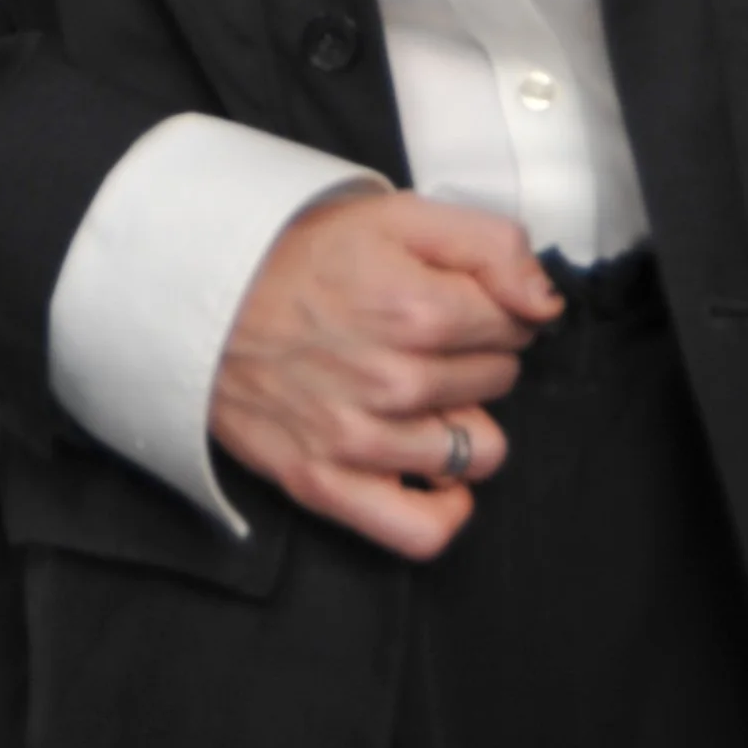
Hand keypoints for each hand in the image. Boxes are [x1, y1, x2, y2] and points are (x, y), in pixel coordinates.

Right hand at [210, 190, 560, 560]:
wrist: (202, 297)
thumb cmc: (300, 256)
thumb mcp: (401, 216)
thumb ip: (491, 245)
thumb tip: (545, 304)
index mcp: (416, 308)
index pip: (517, 325)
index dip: (495, 308)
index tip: (458, 301)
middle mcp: (393, 381)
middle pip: (499, 383)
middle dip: (477, 357)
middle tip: (427, 338)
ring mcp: (359, 440)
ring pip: (477, 451)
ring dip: (462, 420)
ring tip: (424, 395)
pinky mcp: (325, 484)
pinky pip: (420, 530)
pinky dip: (443, 510)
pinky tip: (438, 476)